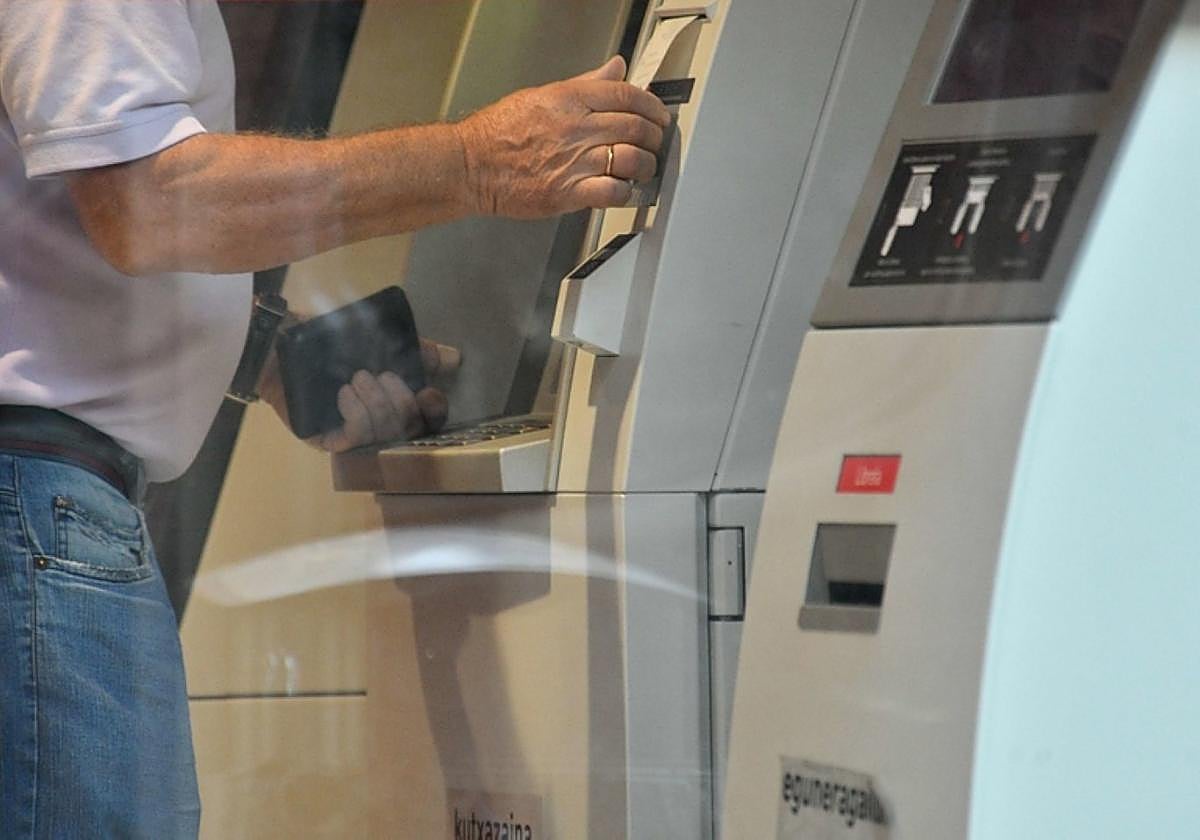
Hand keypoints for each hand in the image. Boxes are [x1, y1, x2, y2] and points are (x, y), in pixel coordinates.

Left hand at [259, 336, 461, 452]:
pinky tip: (344, 393)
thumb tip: (454, 358)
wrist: (278, 340)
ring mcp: (351, 435)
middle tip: (380, 375)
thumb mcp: (377, 338)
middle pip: (410, 431)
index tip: (427, 392)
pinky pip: (354, 438)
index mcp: (393, 398)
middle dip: (400, 402)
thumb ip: (415, 350)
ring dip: (376, 404)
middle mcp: (376, 422)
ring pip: (384, 435)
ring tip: (356, 378)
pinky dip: (356, 414)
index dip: (434, 411)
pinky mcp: (327, 441)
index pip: (428, 419)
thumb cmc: (326, 338)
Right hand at [454, 55, 670, 217]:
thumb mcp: (543, 95)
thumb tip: (615, 68)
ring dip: (645, 165)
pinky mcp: (568, 192)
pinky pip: (612, 192)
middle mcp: (575, 127)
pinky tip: (622, 190)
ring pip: (631, 159)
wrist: (471, 165)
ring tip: (643, 168)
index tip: (657, 115)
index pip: (626, 95)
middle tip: (654, 142)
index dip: (651, 105)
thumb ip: (586, 83)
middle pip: (634, 126)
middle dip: (653, 136)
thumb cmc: (498, 133)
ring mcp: (573, 161)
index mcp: (569, 99)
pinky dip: (625, 192)